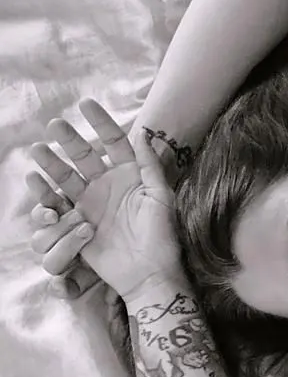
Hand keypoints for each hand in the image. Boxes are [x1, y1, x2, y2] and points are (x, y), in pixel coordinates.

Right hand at [29, 101, 182, 302]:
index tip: (85, 103)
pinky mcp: (76, 222)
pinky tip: (37, 181)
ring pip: (65, 177)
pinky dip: (45, 193)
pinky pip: (57, 205)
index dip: (101, 122)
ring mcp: (90, 203)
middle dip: (69, 140)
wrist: (150, 272)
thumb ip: (150, 166)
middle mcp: (107, 185)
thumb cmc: (161, 235)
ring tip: (39, 151)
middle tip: (54, 125)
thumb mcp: (160, 197)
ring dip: (51, 163)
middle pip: (83, 156)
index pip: (114, 143)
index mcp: (130, 175)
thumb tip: (143, 133)